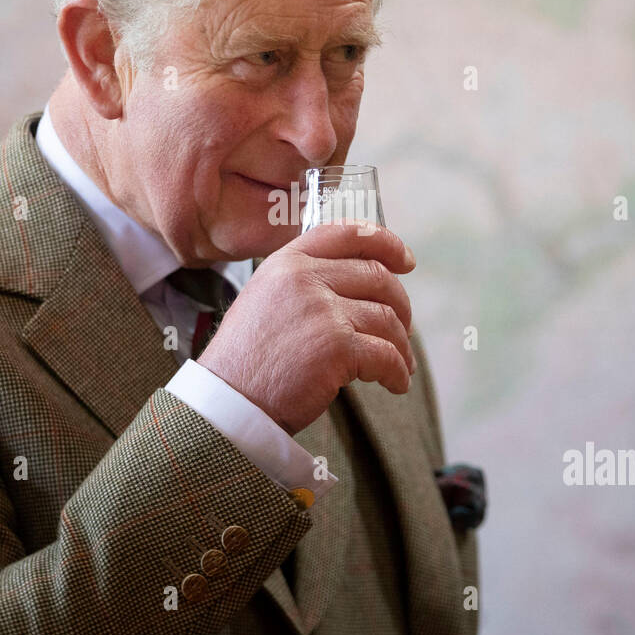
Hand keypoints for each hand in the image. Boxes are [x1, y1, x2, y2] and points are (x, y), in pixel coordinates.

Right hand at [197, 220, 417, 435]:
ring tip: (399, 365)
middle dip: (400, 305)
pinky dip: (397, 372)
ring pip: (387, 318)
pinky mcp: (336, 346)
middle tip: (404, 328)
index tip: (406, 260)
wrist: (228, 401)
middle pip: (377, 277)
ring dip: (401, 345)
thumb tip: (358, 285)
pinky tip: (396, 383)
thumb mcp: (265, 299)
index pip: (347, 233)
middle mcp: (305, 278)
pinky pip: (386, 355)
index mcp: (287, 262)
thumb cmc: (247, 360)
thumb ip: (304, 282)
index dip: (386, 243)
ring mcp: (322, 310)